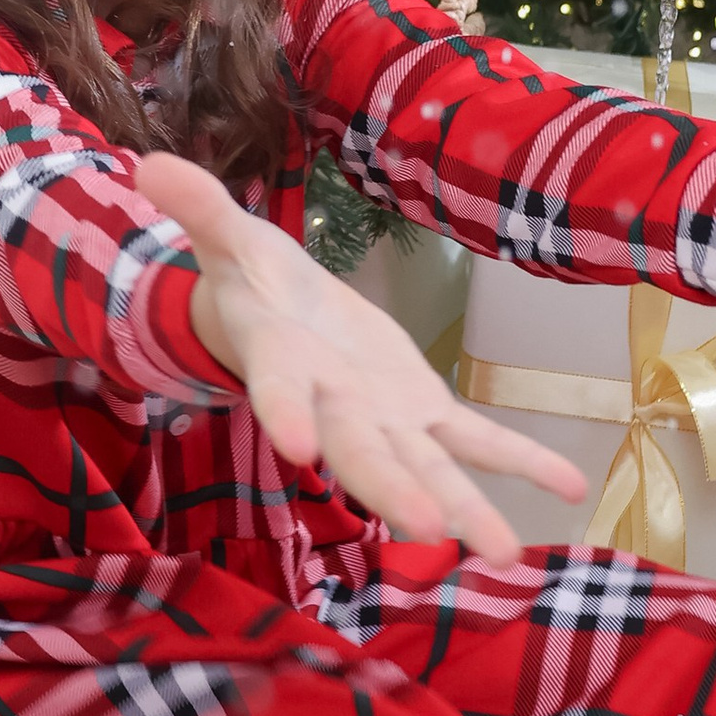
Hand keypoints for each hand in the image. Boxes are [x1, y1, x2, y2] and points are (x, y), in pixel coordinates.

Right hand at [128, 151, 584, 557]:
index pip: (280, 392)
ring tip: (504, 550)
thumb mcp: (229, 240)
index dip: (288, 415)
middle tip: (427, 530)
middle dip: (392, 489)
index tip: (299, 449)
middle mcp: (334, 407)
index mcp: (282, 365)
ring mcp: (384, 417)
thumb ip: (201, 208)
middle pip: (360, 451)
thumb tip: (146, 165)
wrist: (282, 319)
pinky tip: (569, 488)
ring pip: (424, 466)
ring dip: (465, 505)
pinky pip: (476, 439)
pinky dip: (520, 459)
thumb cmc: (251, 284)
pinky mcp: (423, 409)